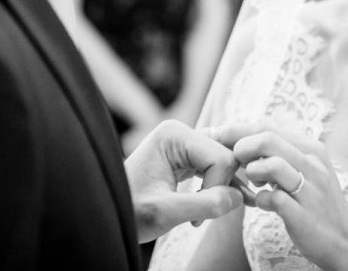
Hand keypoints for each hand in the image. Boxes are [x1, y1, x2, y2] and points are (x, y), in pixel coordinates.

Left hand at [125, 120, 242, 242]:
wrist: (108, 213)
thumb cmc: (129, 211)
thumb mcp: (164, 213)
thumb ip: (204, 205)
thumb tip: (238, 198)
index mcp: (174, 135)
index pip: (221, 158)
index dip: (219, 188)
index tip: (197, 215)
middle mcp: (181, 132)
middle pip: (226, 156)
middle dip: (222, 187)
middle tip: (205, 215)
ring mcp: (184, 142)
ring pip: (224, 160)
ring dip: (225, 186)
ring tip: (223, 210)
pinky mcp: (186, 155)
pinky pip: (215, 165)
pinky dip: (220, 185)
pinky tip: (228, 202)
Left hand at [212, 123, 347, 270]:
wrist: (344, 240)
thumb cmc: (316, 202)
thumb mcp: (305, 170)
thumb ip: (281, 154)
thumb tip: (245, 140)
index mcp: (311, 148)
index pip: (267, 127)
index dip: (237, 130)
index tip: (218, 136)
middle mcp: (313, 163)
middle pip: (266, 139)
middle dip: (240, 146)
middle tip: (232, 160)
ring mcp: (310, 188)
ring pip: (271, 164)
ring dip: (252, 171)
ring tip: (251, 180)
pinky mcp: (303, 214)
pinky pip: (273, 198)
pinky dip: (260, 199)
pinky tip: (260, 203)